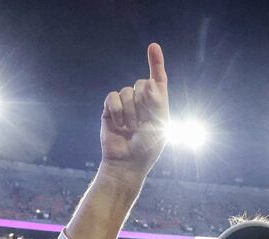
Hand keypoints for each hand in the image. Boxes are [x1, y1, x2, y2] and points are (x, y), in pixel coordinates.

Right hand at [100, 43, 168, 178]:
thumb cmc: (146, 148)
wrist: (126, 163)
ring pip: (127, 91)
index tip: (153, 46)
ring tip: (130, 128)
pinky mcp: (110, 109)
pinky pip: (112, 97)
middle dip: (142, 103)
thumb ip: (157, 103)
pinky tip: (118, 125)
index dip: (156, 63)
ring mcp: (126, 105)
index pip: (159, 80)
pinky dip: (116, 110)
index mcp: (158, 104)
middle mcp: (142, 102)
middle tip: (141, 125)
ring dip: (129, 112)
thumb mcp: (158, 126)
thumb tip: (151, 82)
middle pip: (142, 84)